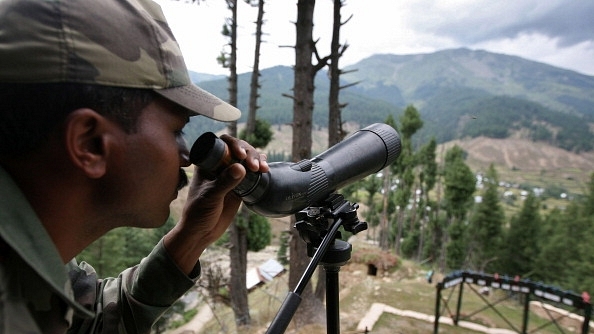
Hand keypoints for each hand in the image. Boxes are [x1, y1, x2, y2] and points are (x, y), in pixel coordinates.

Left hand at [164, 135, 268, 274]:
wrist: (201, 232)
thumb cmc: (198, 213)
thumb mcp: (210, 197)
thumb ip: (224, 182)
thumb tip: (241, 167)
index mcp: (207, 163)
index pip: (222, 144)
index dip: (234, 144)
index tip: (240, 155)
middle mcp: (219, 166)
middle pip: (238, 148)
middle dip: (249, 153)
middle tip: (254, 166)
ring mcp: (230, 175)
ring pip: (247, 159)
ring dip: (257, 159)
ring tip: (262, 169)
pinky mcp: (240, 186)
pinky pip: (252, 172)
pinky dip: (260, 168)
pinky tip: (265, 170)